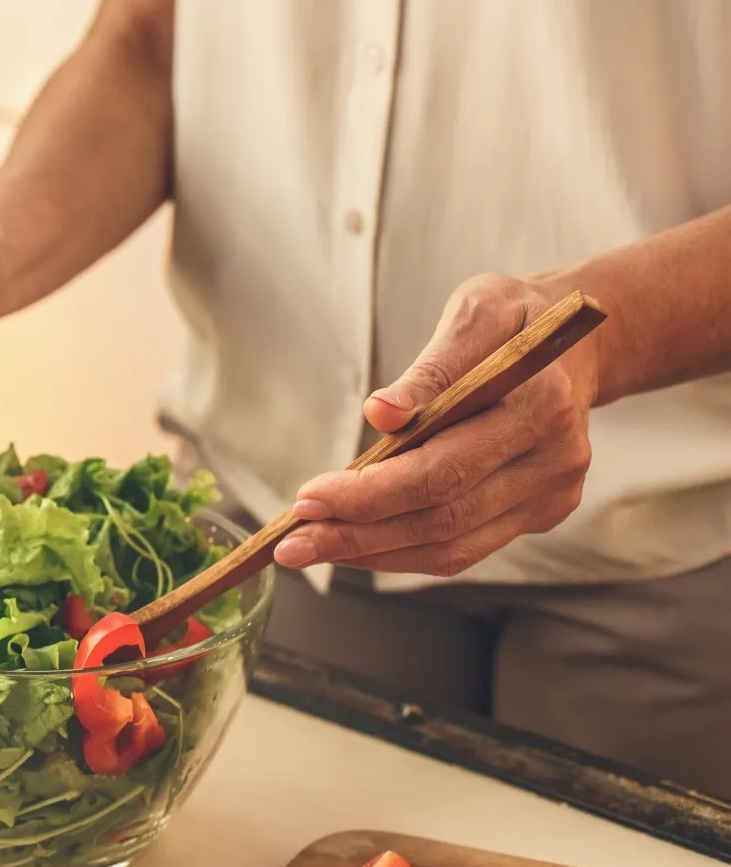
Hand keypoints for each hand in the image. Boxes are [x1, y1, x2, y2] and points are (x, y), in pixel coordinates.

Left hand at [277, 273, 599, 575]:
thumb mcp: (474, 313)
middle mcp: (556, 459)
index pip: (444, 467)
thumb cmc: (513, 322)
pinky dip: (402, 552)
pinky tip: (354, 545)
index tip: (308, 497)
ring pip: (452, 546)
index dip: (371, 492)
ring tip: (311, 547)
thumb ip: (430, 369)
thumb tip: (380, 413)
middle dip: (358, 533)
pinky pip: (463, 548)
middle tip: (292, 541)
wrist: (574, 342)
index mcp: (543, 403)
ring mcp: (552, 494)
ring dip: (373, 553)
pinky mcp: (540, 513)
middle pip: (443, 517)